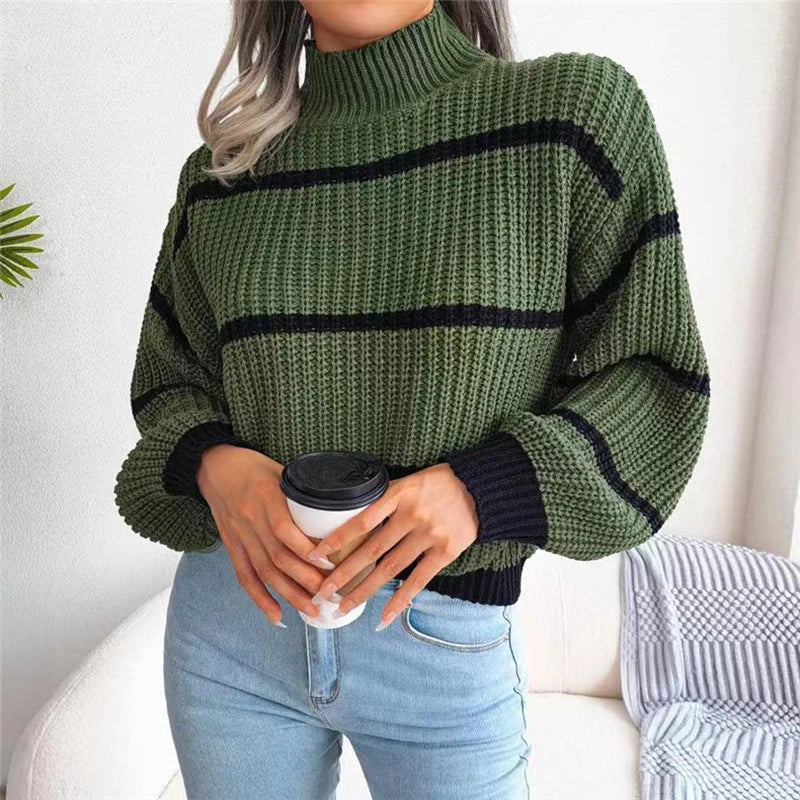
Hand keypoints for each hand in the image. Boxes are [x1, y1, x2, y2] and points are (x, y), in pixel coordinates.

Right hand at [197, 445, 327, 625]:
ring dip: (289, 595)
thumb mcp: (282, 472)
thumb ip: (303, 493)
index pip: (286, 531)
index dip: (308, 552)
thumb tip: (336, 511)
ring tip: (312, 611)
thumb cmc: (253, 467)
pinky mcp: (232, 546)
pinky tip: (276, 616)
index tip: (332, 565)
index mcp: (266, 497)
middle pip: (278, 558)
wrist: (214, 466)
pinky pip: (245, 576)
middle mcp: (251, 520)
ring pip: (264, 572)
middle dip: (306, 581)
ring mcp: (240, 536)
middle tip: (330, 595)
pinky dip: (260, 599)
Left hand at [305, 463, 478, 630]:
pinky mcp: (446, 551)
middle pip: (371, 551)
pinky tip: (382, 616)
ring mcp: (429, 535)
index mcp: (398, 495)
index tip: (314, 555)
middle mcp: (411, 516)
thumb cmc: (438, 483)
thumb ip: (385, 499)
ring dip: (364, 590)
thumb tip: (354, 520)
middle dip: (343, 573)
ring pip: (390, 569)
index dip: (336, 540)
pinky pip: (418, 580)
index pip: (360, 522)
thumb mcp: (408, 481)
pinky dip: (399, 600)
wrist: (479, 487)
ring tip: (342, 605)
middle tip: (321, 590)